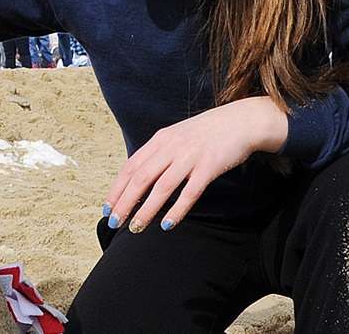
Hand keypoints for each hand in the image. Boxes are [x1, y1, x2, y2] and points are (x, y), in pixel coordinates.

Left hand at [104, 96, 288, 232]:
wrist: (241, 121)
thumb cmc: (206, 133)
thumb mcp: (176, 137)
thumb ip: (158, 154)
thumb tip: (139, 179)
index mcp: (159, 140)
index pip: (130, 167)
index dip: (117, 188)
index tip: (107, 208)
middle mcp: (170, 147)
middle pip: (140, 178)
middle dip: (124, 202)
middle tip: (113, 223)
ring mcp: (189, 156)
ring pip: (161, 187)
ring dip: (146, 210)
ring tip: (135, 227)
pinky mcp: (209, 166)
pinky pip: (190, 191)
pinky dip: (176, 209)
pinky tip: (166, 224)